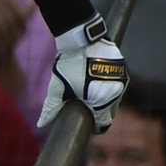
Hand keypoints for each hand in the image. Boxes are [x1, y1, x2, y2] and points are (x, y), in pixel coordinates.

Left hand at [0, 0, 34, 64]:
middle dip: (2, 3)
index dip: (13, 3)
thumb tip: (34, 2)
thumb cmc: (5, 37)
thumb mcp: (14, 25)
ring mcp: (9, 41)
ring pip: (4, 24)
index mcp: (23, 28)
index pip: (22, 14)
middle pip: (12, 17)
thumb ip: (21, 13)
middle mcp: (18, 35)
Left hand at [38, 17, 128, 132]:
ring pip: (115, 98)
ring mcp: (122, 81)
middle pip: (110, 112)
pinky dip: (109, 85)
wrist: (82, 40)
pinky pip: (118, 84)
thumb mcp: (58, 87)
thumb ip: (51, 107)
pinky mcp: (124, 70)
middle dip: (98, 111)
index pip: (103, 124)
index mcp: (102, 102)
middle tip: (84, 102)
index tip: (85, 121)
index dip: (94, 125)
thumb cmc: (68, 65)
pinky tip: (95, 79)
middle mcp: (116, 94)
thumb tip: (41, 124)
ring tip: (88, 88)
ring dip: (104, 97)